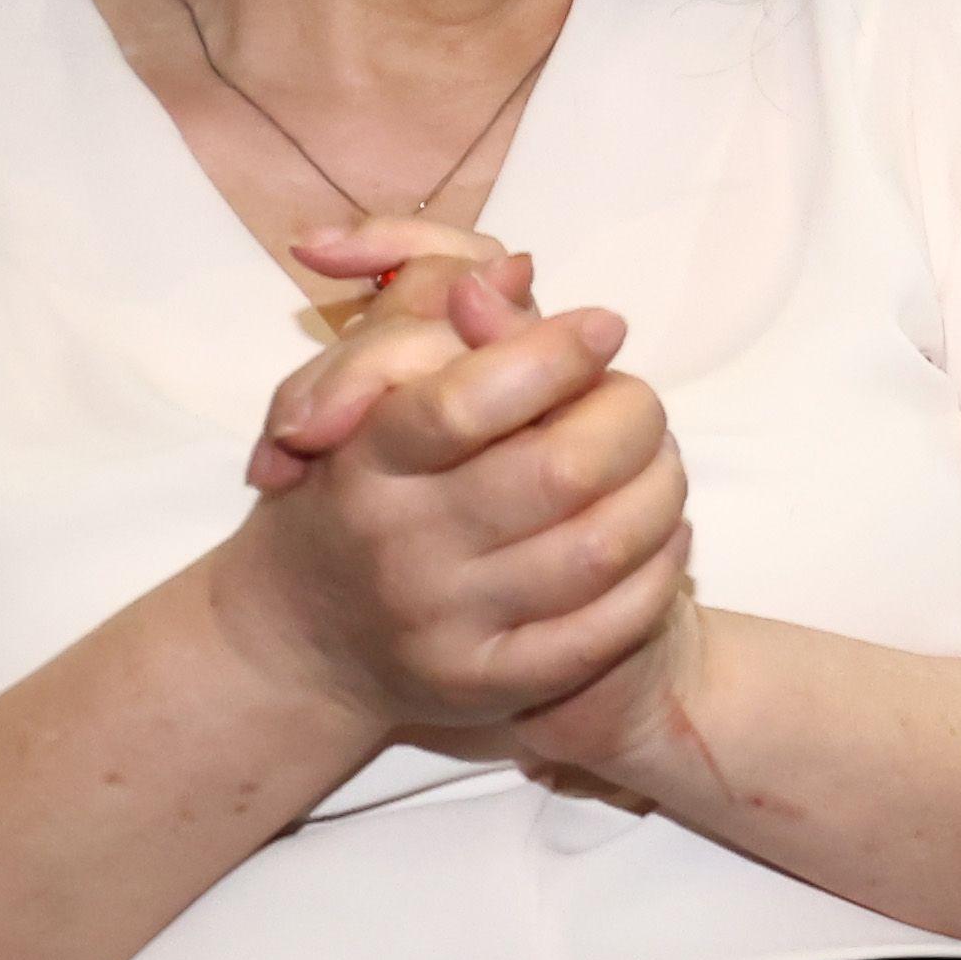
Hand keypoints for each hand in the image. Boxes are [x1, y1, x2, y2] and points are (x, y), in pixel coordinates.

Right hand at [204, 245, 687, 743]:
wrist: (300, 639)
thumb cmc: (346, 492)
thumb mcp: (359, 398)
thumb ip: (428, 325)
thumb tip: (512, 273)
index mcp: (366, 465)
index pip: (462, 405)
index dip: (552, 356)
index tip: (603, 328)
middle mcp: (403, 550)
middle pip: (560, 473)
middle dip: (629, 418)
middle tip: (635, 401)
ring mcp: (450, 627)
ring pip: (603, 548)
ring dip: (660, 489)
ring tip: (656, 461)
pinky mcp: (494, 686)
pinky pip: (610, 628)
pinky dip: (660, 569)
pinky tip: (660, 533)